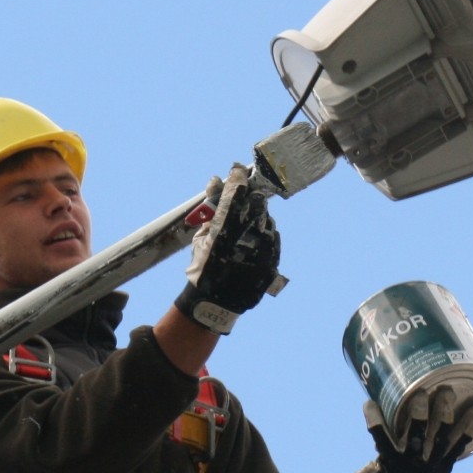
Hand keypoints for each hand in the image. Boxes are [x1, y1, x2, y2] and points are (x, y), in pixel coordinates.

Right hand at [173, 165, 282, 334]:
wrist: (216, 304)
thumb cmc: (203, 269)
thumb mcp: (199, 240)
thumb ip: (210, 212)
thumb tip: (216, 183)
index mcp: (223, 233)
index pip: (234, 196)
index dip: (237, 179)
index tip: (237, 169)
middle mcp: (246, 240)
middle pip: (256, 205)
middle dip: (251, 196)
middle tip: (248, 192)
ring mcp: (262, 252)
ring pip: (266, 220)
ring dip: (258, 216)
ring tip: (249, 223)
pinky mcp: (272, 261)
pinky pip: (273, 237)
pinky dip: (265, 234)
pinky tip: (256, 238)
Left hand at [334, 394, 472, 472]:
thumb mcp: (431, 472)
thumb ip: (441, 452)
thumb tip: (456, 417)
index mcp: (440, 470)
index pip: (458, 445)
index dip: (469, 425)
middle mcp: (426, 468)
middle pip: (440, 436)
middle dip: (444, 411)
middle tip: (446, 390)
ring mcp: (406, 465)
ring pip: (416, 435)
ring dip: (419, 412)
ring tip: (420, 393)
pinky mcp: (386, 462)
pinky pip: (381, 437)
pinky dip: (375, 420)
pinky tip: (369, 404)